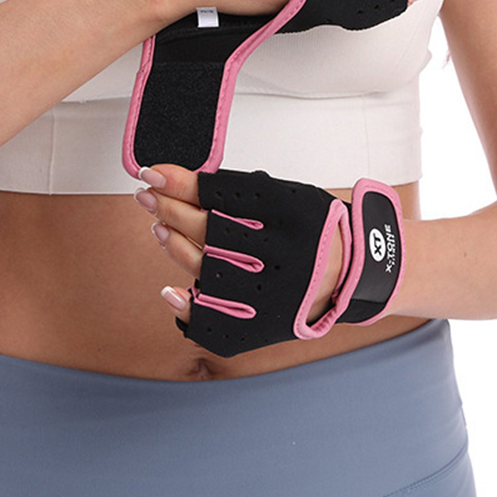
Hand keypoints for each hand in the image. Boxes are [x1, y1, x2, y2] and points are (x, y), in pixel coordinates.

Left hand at [133, 163, 344, 340]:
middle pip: (207, 228)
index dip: (180, 182)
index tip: (153, 173)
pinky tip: (171, 291)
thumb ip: (240, 192)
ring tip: (159, 226)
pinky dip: (186, 306)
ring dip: (172, 244)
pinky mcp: (258, 323)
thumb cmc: (312, 230)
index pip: (222, 193)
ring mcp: (267, 292)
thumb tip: (181, 182)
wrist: (349, 275)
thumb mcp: (288, 195)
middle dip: (168, 207)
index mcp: (288, 214)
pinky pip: (212, 319)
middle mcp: (279, 253)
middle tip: (147, 195)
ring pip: (204, 268)